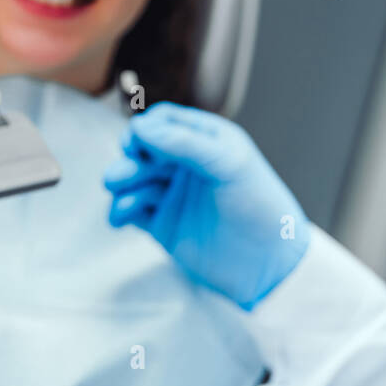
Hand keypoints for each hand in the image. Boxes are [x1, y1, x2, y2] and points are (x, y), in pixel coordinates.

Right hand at [103, 102, 309, 309]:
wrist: (268, 264)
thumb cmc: (259, 205)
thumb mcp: (227, 164)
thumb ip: (185, 143)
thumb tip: (140, 126)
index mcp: (207, 140)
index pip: (165, 122)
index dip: (147, 128)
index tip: (138, 142)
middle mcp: (187, 164)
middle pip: (144, 149)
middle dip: (131, 157)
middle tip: (123, 171)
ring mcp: (173, 194)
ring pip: (134, 178)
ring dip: (122, 180)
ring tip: (117, 189)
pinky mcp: (162, 224)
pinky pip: (132, 210)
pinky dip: (121, 209)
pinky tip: (120, 215)